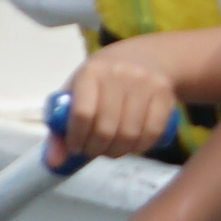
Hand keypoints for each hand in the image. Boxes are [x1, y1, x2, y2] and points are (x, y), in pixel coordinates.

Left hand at [62, 38, 191, 161]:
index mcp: (91, 72)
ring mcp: (145, 83)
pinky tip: (132, 145)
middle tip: (94, 151)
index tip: (76, 147)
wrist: (145, 57)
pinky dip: (141, 146)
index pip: (82, 113)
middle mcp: (119, 74)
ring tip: (111, 149)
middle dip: (97, 148)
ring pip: (130, 134)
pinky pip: (153, 131)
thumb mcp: (77, 92)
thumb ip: (61, 127)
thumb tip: (54, 162)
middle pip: (106, 128)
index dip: (77, 137)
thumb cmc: (103, 81)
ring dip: (118, 150)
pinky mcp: (165, 94)